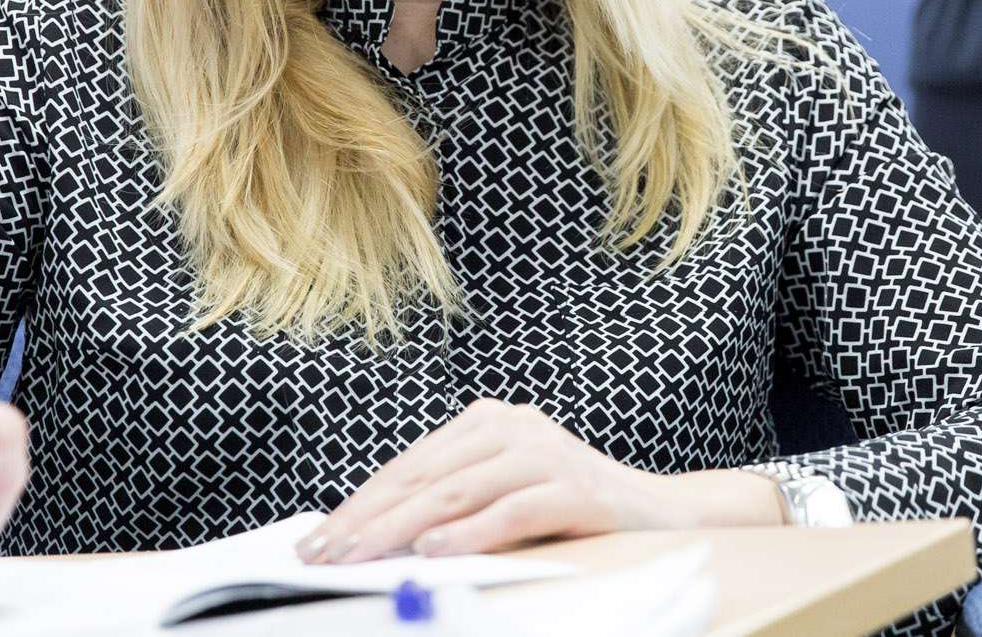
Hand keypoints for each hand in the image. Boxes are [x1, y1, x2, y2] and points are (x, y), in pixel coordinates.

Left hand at [294, 399, 779, 564]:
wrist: (662, 516)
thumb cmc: (569, 515)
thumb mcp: (500, 502)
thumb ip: (449, 508)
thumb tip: (373, 539)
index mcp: (487, 424)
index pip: (409, 467)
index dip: (360, 504)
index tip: (318, 540)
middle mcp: (512, 427)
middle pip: (424, 477)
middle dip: (367, 520)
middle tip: (324, 554)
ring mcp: (545, 452)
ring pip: (458, 492)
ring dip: (402, 529)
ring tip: (361, 556)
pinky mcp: (575, 486)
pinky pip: (512, 510)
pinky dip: (471, 532)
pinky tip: (435, 552)